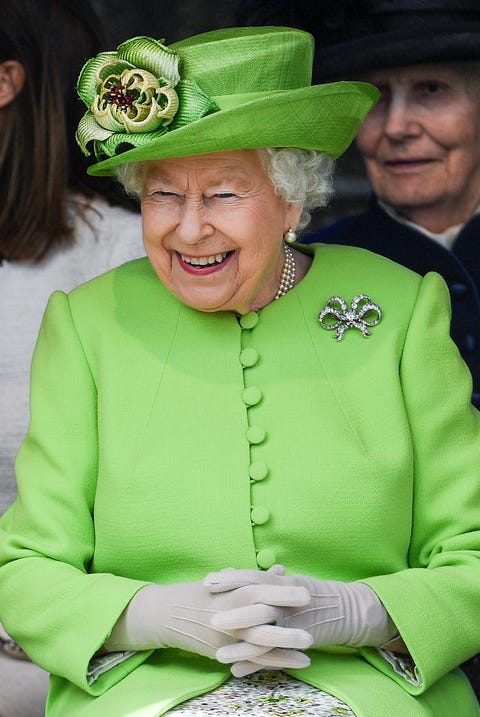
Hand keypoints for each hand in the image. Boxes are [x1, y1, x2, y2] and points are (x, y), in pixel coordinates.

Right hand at [104, 579, 312, 672]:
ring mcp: (225, 635)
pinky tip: (293, 662)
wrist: (167, 614)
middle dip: (287, 624)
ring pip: (258, 643)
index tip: (306, 593)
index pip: (258, 590)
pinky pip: (250, 658)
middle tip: (311, 627)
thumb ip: (255, 578)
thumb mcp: (226, 581)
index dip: (282, 592)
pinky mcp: (222, 650)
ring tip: (309, 650)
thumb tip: (281, 570)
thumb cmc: (201, 593)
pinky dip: (272, 661)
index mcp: (230, 592)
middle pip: (260, 619)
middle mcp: (228, 614)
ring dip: (285, 647)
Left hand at [205, 566, 395, 651]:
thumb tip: (241, 573)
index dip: (230, 579)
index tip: (208, 581)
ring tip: (218, 656)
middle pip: (256, 606)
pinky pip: (274, 656)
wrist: (346, 610)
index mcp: (281, 583)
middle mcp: (284, 601)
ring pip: (263, 636)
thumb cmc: (315, 592)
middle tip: (211, 618)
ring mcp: (291, 623)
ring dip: (240, 647)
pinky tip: (238, 672)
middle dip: (233, 613)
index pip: (252, 578)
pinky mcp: (297, 642)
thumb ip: (266, 579)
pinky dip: (256, 665)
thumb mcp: (291, 580)